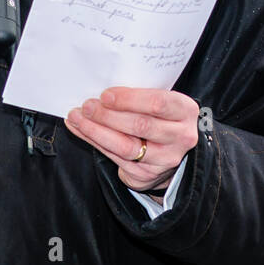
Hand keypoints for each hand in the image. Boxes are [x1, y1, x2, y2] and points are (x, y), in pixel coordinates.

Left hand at [64, 87, 199, 193]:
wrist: (172, 150)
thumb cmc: (162, 116)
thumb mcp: (163, 101)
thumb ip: (141, 96)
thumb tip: (103, 90)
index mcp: (186, 111)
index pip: (158, 103)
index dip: (129, 99)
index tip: (106, 95)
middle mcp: (180, 137)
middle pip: (141, 125)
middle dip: (108, 115)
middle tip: (87, 106)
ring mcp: (164, 158)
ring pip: (126, 146)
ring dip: (97, 131)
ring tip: (78, 118)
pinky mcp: (146, 174)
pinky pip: (115, 157)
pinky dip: (95, 142)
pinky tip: (82, 130)